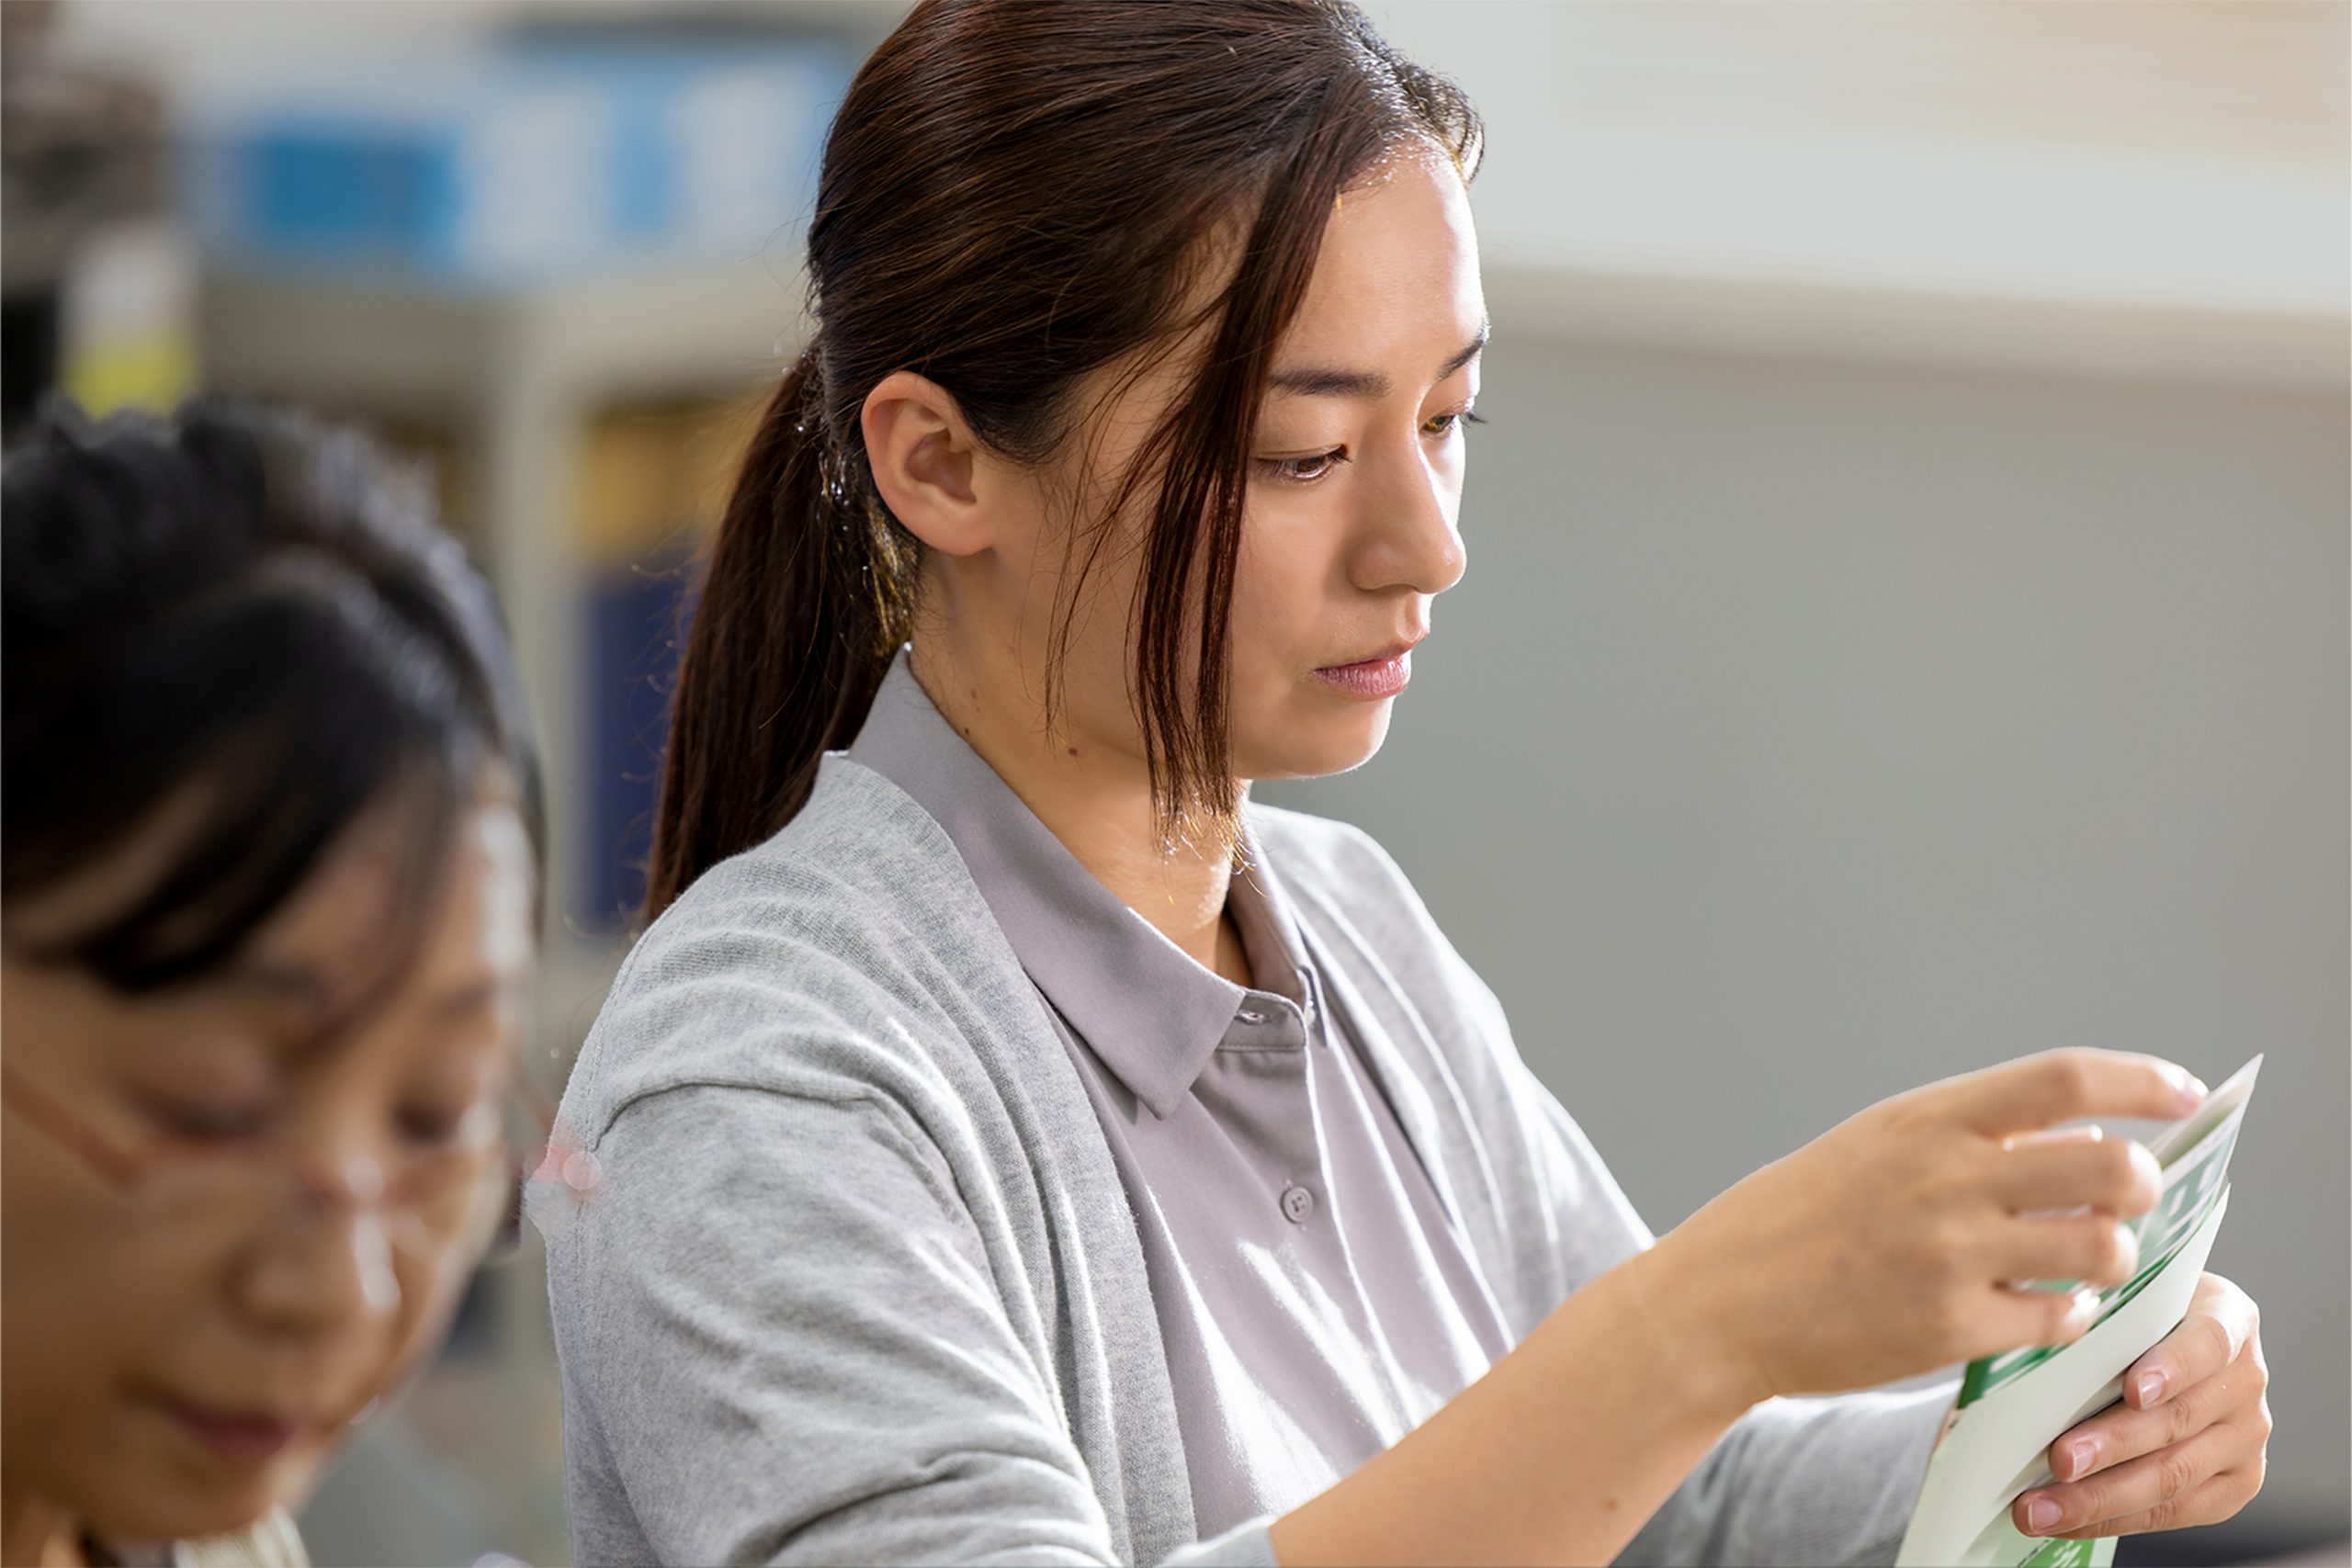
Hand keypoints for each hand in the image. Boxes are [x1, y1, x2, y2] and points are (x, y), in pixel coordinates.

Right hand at [1647, 1049, 2204, 1404]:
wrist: (1721, 1299)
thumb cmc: (1800, 1218)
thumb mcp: (1876, 1144)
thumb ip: (1968, 1135)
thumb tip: (2084, 1139)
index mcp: (1927, 1118)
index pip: (2066, 1079)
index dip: (2142, 1082)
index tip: (2184, 1095)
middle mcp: (1944, 1177)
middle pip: (2110, 1167)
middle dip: (2141, 1187)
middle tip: (2125, 1201)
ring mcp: (1949, 1254)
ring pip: (2101, 1247)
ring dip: (2110, 1256)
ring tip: (2079, 1262)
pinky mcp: (1949, 1326)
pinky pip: (2060, 1317)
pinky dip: (2068, 1315)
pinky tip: (2038, 1309)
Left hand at [2013, 1272, 2269, 1539]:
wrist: (2175, 1339)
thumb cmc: (2138, 1313)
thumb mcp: (2129, 1295)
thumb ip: (2102, 1311)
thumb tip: (2032, 1332)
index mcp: (2226, 1318)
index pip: (2206, 1342)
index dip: (2171, 1367)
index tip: (2134, 1389)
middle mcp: (2246, 1379)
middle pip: (2179, 1419)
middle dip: (2113, 1445)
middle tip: (2059, 1460)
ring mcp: (2247, 1434)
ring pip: (2174, 1474)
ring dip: (2101, 1497)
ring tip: (2042, 1507)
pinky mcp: (2238, 1482)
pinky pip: (2176, 1511)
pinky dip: (2115, 1519)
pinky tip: (2068, 1521)